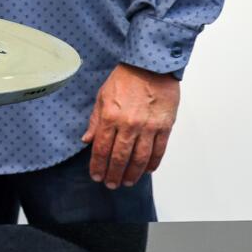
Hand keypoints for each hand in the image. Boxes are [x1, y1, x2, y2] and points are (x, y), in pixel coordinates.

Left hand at [81, 64, 179, 188]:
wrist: (150, 66)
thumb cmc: (125, 79)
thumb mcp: (102, 97)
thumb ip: (95, 121)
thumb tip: (87, 140)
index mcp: (111, 117)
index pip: (102, 149)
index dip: (98, 165)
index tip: (96, 175)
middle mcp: (129, 125)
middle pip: (120, 157)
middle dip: (114, 174)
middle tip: (111, 184)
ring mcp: (149, 127)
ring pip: (140, 158)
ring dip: (132, 173)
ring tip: (127, 182)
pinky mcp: (165, 126)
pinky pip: (159, 150)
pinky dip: (153, 163)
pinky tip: (147, 171)